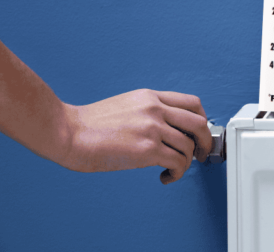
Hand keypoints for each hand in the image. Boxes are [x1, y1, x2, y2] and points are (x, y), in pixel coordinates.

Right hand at [62, 89, 212, 183]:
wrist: (68, 132)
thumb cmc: (90, 124)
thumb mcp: (126, 105)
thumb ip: (149, 112)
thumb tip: (170, 131)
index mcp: (150, 97)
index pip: (192, 103)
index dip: (202, 120)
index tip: (200, 133)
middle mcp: (155, 109)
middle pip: (199, 123)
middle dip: (206, 142)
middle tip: (202, 154)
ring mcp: (153, 128)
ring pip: (189, 146)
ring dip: (187, 162)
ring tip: (173, 169)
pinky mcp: (147, 148)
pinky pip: (178, 162)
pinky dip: (177, 173)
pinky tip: (166, 176)